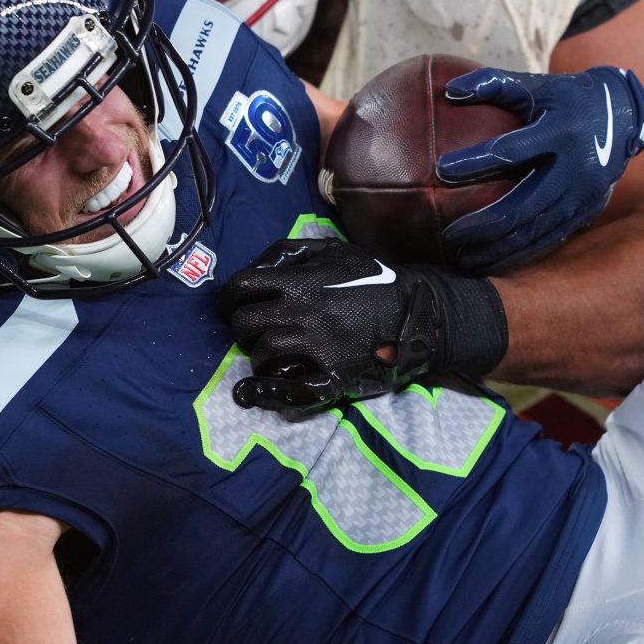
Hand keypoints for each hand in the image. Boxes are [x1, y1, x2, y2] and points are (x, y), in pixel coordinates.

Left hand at [219, 238, 506, 412]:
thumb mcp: (334, 250)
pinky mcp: (332, 376)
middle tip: (253, 331)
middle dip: (242, 328)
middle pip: (245, 324)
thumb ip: (293, 251)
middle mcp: (301, 314)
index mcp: (299, 282)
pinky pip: (290, 390)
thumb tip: (258, 263)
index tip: (232, 305)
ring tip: (268, 355)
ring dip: (259, 356)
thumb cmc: (373, 279)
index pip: (241, 288)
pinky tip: (251, 394)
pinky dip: (266, 393)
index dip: (229, 298)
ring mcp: (315, 347)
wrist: (414, 313)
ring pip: (263, 355)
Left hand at [437, 65, 643, 271]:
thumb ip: (495, 84)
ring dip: (497, 249)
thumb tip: (450, 90)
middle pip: (521, 206)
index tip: (442, 171)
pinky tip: (492, 261)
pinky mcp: (586, 213)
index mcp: (560, 132)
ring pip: (534, 232)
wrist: (623, 117)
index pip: (511, 152)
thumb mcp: (538, 85)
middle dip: (482, 225)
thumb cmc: (568, 98)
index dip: (475, 162)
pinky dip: (519, 253)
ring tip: (463, 259)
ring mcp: (582, 196)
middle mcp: (574, 168)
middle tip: (449, 235)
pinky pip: (549, 239)